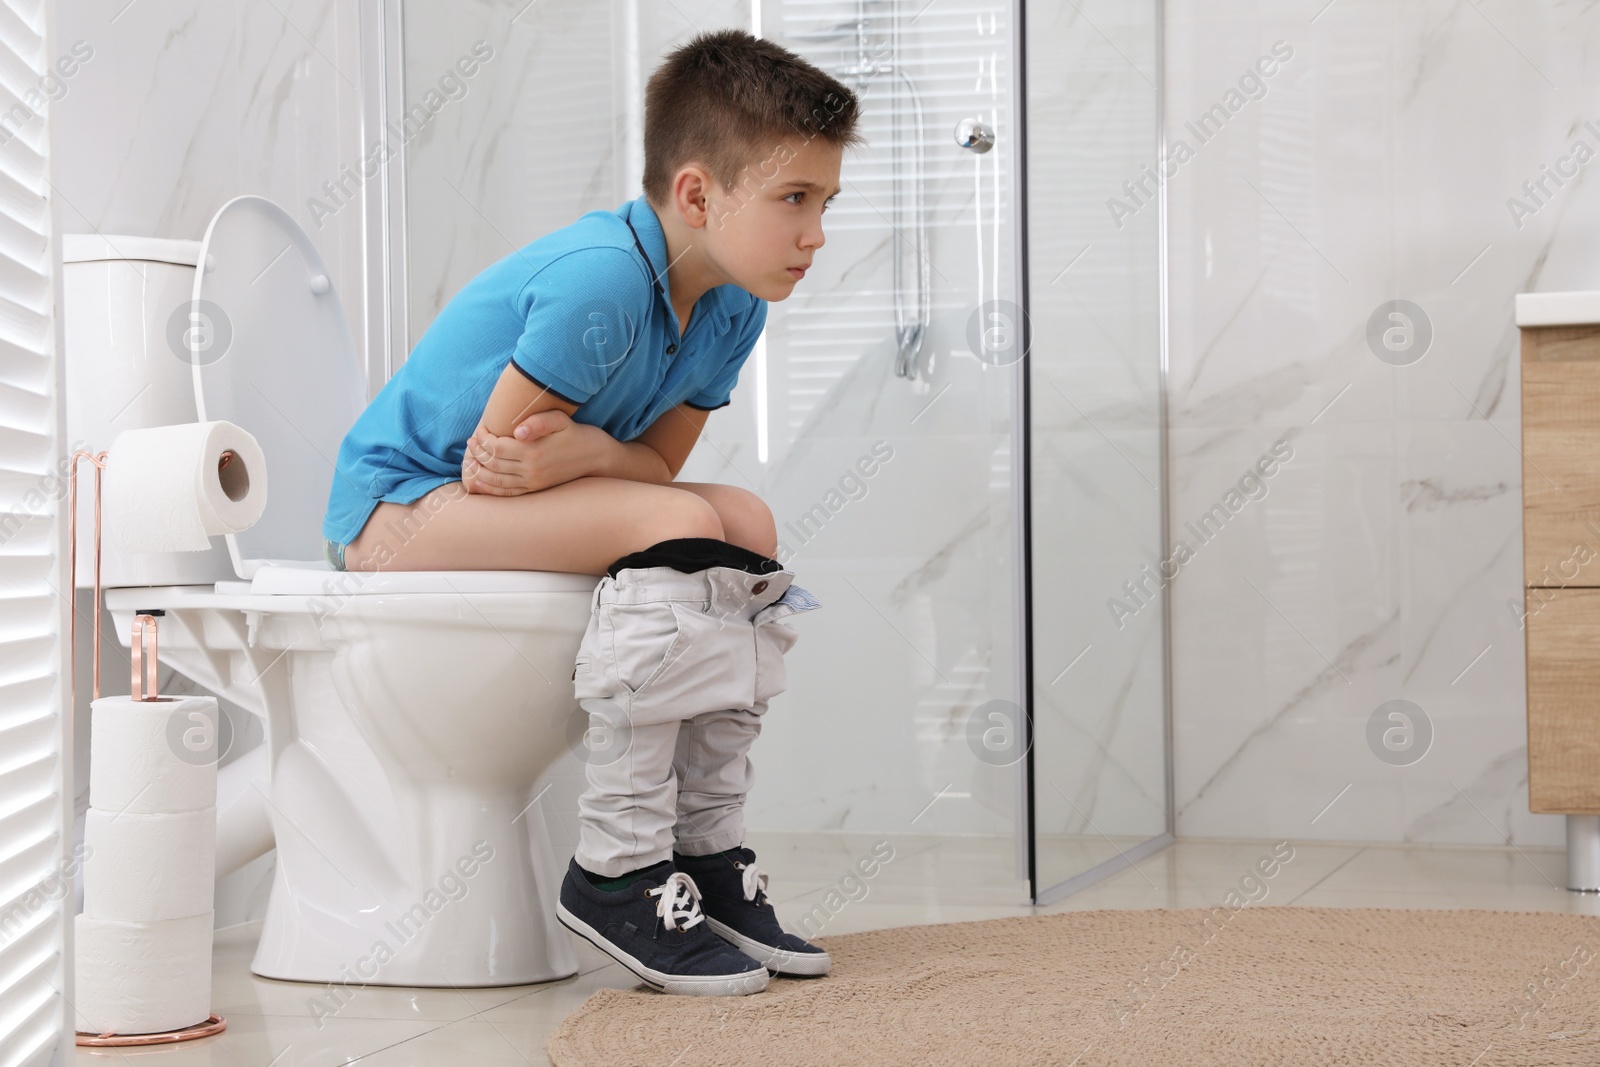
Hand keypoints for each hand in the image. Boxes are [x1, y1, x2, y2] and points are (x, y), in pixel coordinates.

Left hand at [462, 409, 590, 494]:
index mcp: (534, 452)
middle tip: (471, 442)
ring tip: (470, 460)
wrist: (596, 457)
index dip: (483, 439)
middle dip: (477, 452)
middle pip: (492, 463)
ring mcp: (533, 483)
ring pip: (495, 481)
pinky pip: (507, 493)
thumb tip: (519, 430)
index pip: (496, 447)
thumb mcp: (561, 420)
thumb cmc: (576, 433)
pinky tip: (480, 481)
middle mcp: (531, 471)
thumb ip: (539, 422)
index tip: (479, 430)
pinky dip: (489, 489)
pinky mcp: (535, 489)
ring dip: (478, 471)